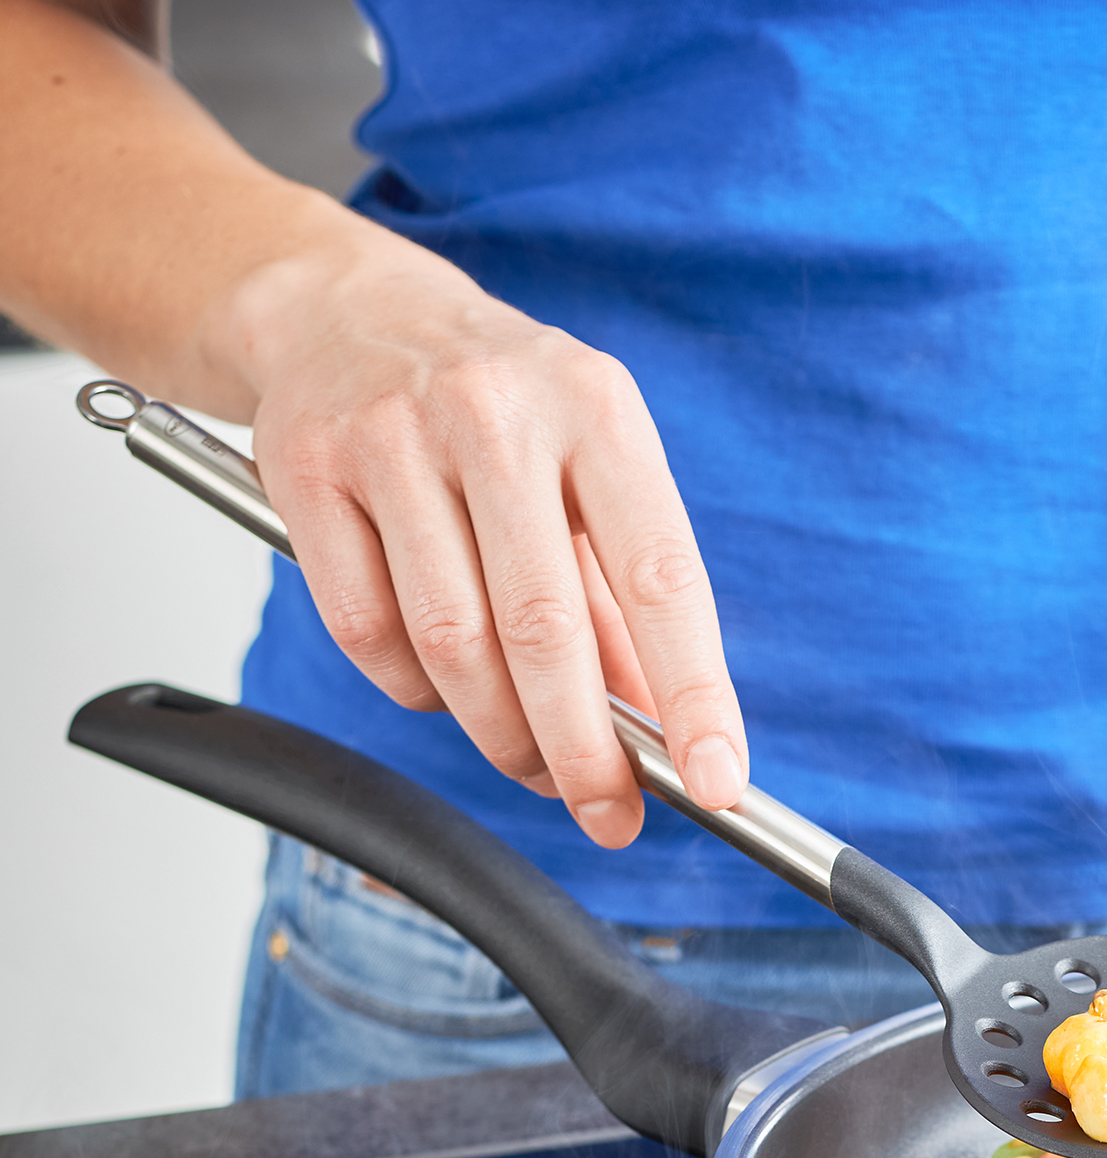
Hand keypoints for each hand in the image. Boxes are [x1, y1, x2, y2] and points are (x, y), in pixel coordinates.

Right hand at [217, 228, 746, 845]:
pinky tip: (443, 687)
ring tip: (533, 761)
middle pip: (543, 629)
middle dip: (583, 751)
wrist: (346, 308)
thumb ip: (625, 605)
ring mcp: (391, 436)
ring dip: (501, 734)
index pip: (660, 578)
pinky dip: (414, 691)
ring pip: (451, 643)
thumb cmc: (500, 411)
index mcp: (598, 410)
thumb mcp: (591, 474)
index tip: (716, 782)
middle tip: (609, 815)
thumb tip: (665, 738)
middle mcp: (496, 412)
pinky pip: (368, 632)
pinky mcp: (306, 470)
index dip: (694, 694)